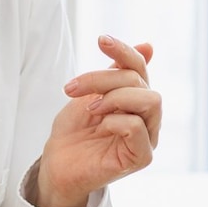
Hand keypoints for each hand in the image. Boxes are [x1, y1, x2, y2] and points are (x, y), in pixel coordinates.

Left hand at [32, 35, 160, 206]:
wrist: (57, 166)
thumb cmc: (74, 132)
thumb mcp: (91, 94)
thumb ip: (116, 72)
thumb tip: (148, 46)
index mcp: (136, 100)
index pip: (140, 68)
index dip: (123, 50)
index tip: (101, 40)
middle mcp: (147, 118)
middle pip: (140, 81)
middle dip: (105, 78)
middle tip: (74, 89)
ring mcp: (147, 138)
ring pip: (150, 100)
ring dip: (115, 97)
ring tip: (91, 108)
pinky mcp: (140, 158)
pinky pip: (138, 127)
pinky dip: (116, 120)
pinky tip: (100, 126)